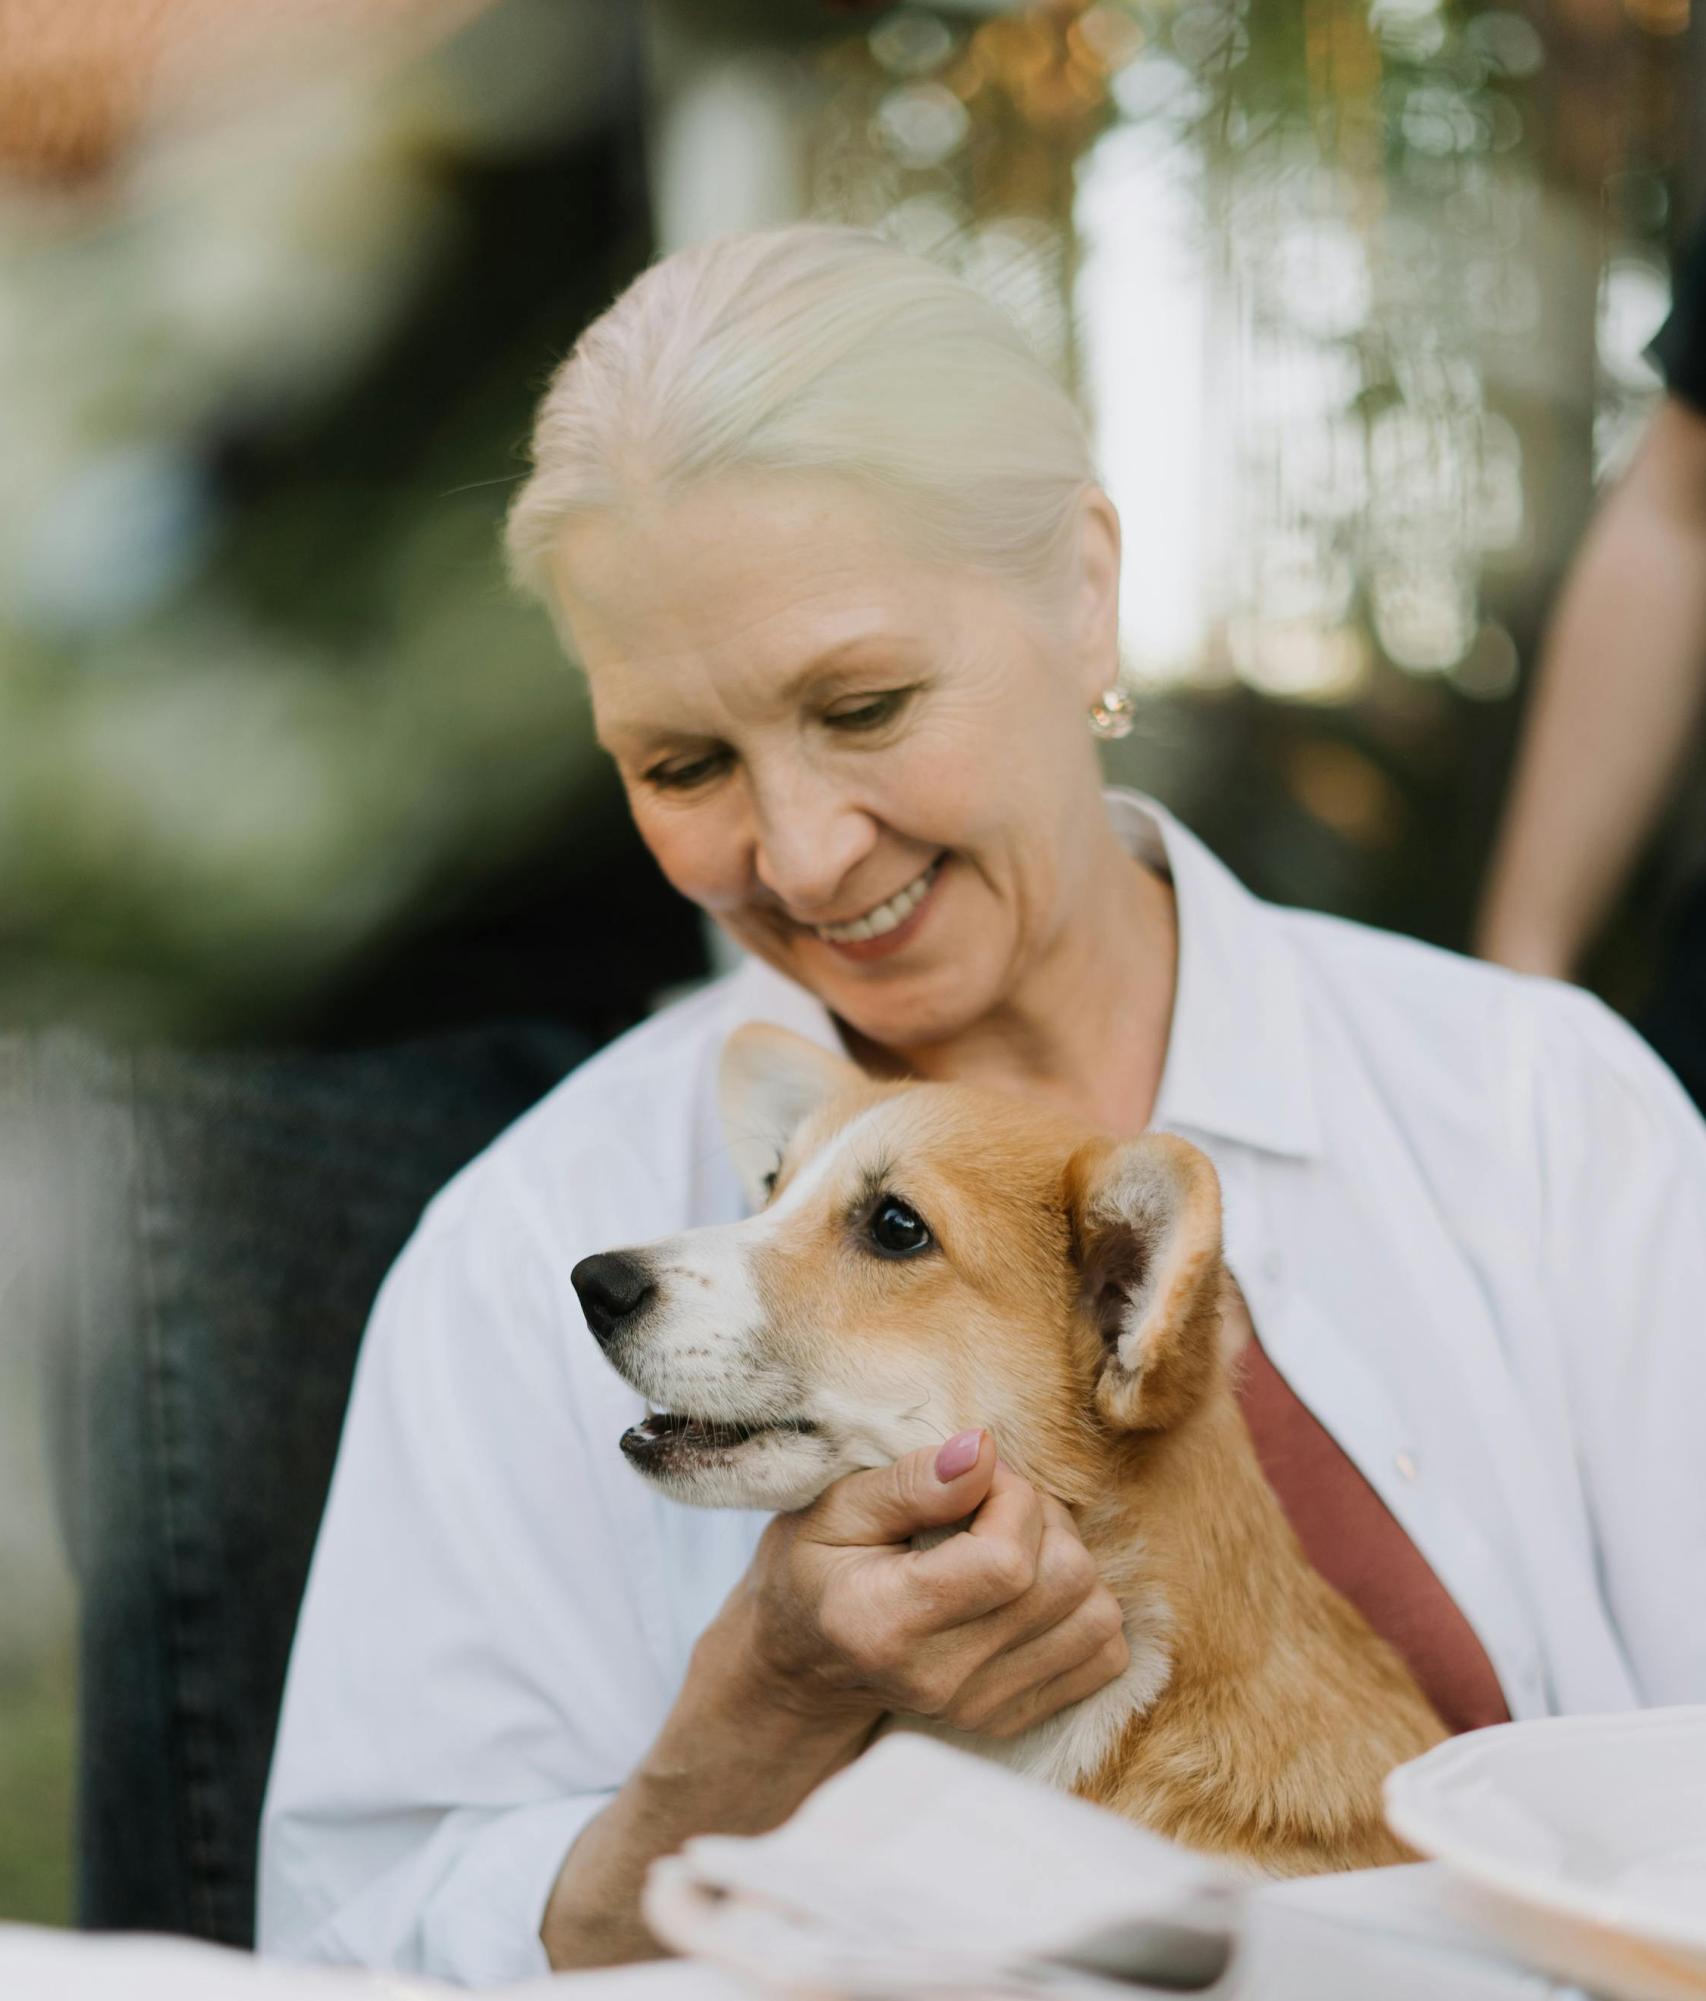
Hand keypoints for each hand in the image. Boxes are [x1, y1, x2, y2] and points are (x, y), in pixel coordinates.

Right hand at [707, 1430, 1128, 1740]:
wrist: (802, 1664)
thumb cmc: (815, 1568)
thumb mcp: (837, 1507)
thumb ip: (913, 1481)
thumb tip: (983, 1451)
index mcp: (886, 1622)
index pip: (1008, 1561)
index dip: (1013, 1497)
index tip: (977, 1477)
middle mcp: (940, 1679)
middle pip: (1065, 1584)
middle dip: (1045, 1519)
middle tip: (994, 1504)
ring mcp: (980, 1708)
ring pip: (1097, 1618)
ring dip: (1070, 1561)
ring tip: (1013, 1543)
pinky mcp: (1011, 1719)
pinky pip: (1104, 1655)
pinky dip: (1084, 1608)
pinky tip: (1031, 1588)